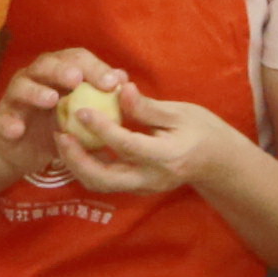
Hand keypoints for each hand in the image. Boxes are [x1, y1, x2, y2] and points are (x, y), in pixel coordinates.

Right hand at [0, 44, 122, 179]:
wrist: (27, 149)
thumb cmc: (62, 124)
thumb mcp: (85, 112)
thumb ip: (102, 97)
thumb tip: (124, 80)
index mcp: (59, 70)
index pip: (78, 59)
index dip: (95, 68)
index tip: (113, 84)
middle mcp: (36, 76)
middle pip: (47, 65)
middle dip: (62, 70)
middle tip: (77, 80)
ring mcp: (16, 96)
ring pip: (22, 86)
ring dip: (36, 91)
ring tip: (51, 100)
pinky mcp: (2, 119)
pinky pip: (4, 118)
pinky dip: (9, 122)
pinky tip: (17, 130)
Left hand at [57, 86, 226, 199]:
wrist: (217, 161)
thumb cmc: (202, 130)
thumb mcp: (179, 112)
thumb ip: (146, 106)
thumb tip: (120, 88)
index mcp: (166, 156)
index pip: (127, 145)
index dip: (101, 128)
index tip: (80, 110)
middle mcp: (151, 178)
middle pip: (104, 179)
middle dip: (77, 159)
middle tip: (60, 134)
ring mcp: (143, 187)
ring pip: (100, 185)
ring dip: (77, 165)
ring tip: (63, 138)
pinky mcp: (136, 188)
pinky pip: (106, 181)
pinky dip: (87, 166)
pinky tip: (78, 145)